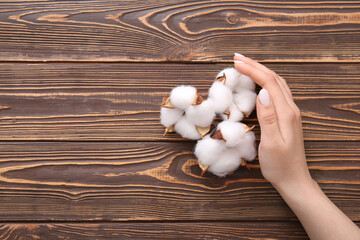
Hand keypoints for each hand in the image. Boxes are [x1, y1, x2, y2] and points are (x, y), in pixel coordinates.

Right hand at [233, 54, 311, 190]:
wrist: (293, 179)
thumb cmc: (279, 165)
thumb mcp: (271, 143)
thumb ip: (268, 117)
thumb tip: (262, 93)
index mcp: (286, 113)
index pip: (269, 83)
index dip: (253, 70)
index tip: (236, 62)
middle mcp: (290, 109)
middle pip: (274, 78)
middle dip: (255, 65)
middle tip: (237, 57)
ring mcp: (290, 113)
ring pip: (276, 83)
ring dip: (261, 71)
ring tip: (245, 64)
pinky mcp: (286, 117)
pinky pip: (277, 92)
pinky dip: (265, 81)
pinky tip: (258, 82)